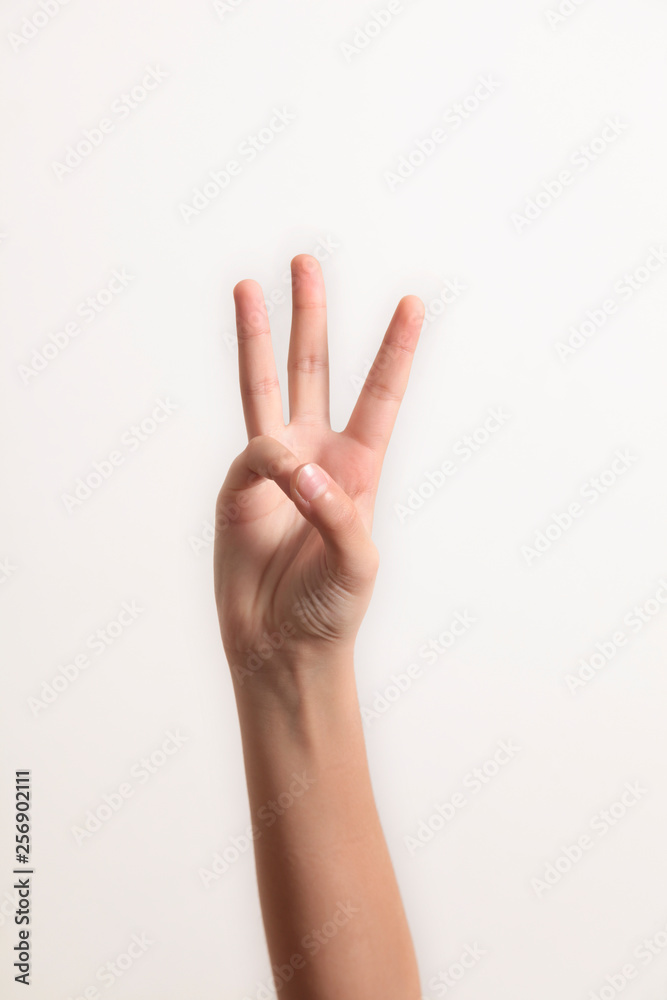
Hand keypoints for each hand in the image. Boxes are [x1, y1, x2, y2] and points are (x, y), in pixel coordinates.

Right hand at [214, 254, 423, 688]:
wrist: (281, 646)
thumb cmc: (331, 609)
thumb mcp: (360, 564)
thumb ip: (337, 510)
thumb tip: (292, 463)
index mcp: (360, 468)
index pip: (380, 395)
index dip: (396, 349)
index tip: (414, 302)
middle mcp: (316, 456)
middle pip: (314, 369)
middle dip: (312, 316)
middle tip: (306, 262)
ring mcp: (273, 469)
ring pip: (264, 387)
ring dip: (258, 337)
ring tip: (247, 286)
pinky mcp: (237, 489)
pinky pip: (250, 456)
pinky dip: (265, 463)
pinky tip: (280, 480)